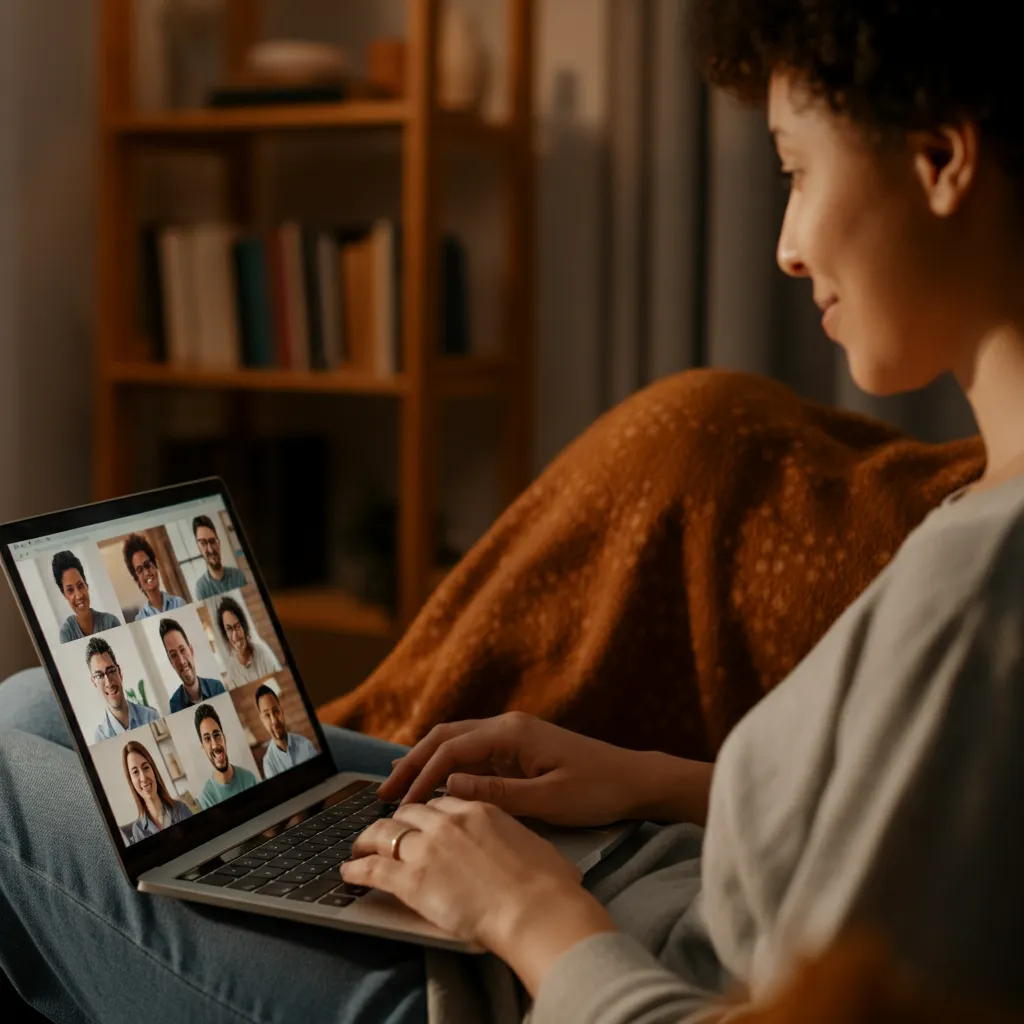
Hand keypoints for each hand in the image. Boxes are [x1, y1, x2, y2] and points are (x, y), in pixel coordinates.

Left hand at [343, 796, 616, 990]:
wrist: (535, 908)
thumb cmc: (547, 883)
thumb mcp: (537, 844)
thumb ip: (518, 838)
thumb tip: (525, 850)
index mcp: (479, 810)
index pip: (442, 801)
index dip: (427, 810)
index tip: (421, 818)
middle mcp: (448, 822)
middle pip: (409, 812)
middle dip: (396, 820)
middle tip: (387, 829)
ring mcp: (427, 849)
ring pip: (384, 833)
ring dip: (367, 838)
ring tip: (358, 846)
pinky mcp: (412, 880)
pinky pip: (373, 868)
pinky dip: (356, 868)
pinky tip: (347, 872)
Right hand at [376, 711, 645, 826]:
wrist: (635, 780)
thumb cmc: (597, 790)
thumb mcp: (548, 800)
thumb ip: (497, 793)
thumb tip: (450, 785)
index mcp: (512, 733)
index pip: (452, 750)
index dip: (423, 776)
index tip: (403, 805)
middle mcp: (507, 726)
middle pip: (446, 737)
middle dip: (413, 762)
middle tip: (383, 792)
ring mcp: (513, 735)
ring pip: (456, 742)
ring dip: (426, 763)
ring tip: (398, 788)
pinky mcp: (519, 748)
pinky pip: (473, 753)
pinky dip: (448, 766)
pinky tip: (434, 784)